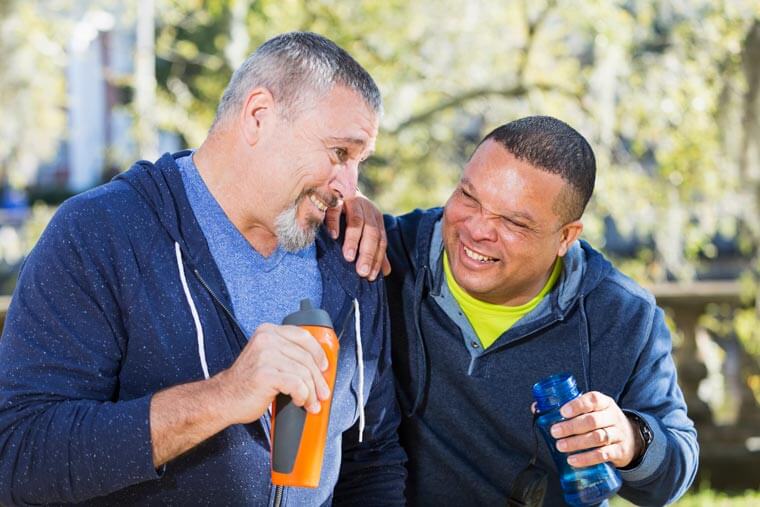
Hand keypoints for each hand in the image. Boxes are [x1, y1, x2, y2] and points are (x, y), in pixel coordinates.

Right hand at [215, 323, 330, 424]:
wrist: (222, 399)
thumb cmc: (246, 383)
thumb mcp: (266, 359)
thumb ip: (286, 354)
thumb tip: (317, 365)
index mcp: (268, 332)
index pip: (303, 336)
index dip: (318, 353)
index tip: (324, 367)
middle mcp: (267, 339)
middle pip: (306, 357)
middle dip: (318, 379)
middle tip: (323, 393)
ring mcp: (265, 355)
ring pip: (303, 373)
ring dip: (311, 392)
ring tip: (311, 403)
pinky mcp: (266, 374)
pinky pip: (297, 384)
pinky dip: (303, 396)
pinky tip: (299, 401)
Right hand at [324, 193, 389, 280]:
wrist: (333, 186)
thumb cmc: (349, 215)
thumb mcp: (365, 230)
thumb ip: (375, 249)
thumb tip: (386, 272)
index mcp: (375, 218)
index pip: (380, 240)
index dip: (376, 259)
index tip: (369, 277)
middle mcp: (366, 209)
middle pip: (371, 232)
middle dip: (367, 253)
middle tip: (361, 272)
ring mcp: (351, 201)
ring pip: (356, 221)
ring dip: (353, 240)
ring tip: (348, 257)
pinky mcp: (334, 197)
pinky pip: (336, 209)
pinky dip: (334, 222)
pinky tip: (333, 236)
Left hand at [549, 391, 642, 468]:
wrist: (631, 438)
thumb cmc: (601, 421)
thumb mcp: (591, 410)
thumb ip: (566, 408)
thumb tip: (535, 407)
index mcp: (604, 403)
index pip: (593, 400)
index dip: (577, 405)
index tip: (562, 412)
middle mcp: (613, 416)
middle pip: (592, 421)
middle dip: (571, 427)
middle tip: (555, 432)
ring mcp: (618, 434)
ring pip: (598, 438)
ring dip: (577, 443)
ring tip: (561, 446)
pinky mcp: (620, 451)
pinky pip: (604, 455)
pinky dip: (587, 458)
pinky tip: (573, 460)